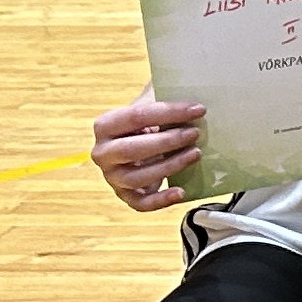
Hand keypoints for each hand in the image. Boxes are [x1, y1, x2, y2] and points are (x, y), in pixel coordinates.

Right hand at [93, 95, 204, 211]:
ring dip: (170, 166)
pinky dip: (161, 200)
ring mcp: (112, 177)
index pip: (136, 116)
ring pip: (138, 177)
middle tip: (194, 133)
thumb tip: (193, 100)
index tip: (198, 109)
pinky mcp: (126, 195)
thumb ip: (165, 98)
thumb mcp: (153, 104)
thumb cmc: (150, 120)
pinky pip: (140, 204)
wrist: (142, 139)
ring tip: (195, 154)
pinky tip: (180, 192)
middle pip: (131, 149)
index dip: (169, 112)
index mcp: (105, 125)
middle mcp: (103, 153)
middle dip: (167, 141)